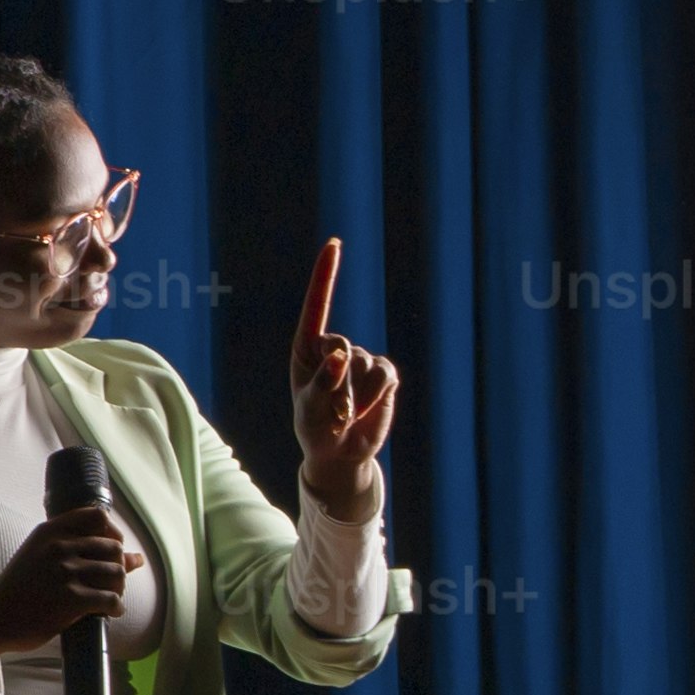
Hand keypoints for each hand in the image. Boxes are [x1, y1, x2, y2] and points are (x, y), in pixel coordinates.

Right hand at [0, 502, 141, 659]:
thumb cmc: (19, 588)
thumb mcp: (38, 555)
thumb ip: (79, 549)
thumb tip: (137, 558)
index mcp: (49, 532)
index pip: (97, 516)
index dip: (113, 532)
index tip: (111, 548)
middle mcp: (59, 548)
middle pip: (113, 547)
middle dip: (119, 566)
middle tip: (111, 582)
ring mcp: (66, 572)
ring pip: (117, 573)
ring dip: (119, 588)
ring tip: (109, 597)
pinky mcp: (72, 598)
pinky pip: (112, 599)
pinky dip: (116, 607)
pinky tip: (109, 612)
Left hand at [288, 234, 400, 519]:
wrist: (340, 451)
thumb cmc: (314, 427)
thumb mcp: (310, 409)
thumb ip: (323, 383)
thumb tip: (341, 356)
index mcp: (307, 347)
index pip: (318, 305)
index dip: (326, 274)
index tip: (334, 243)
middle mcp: (335, 348)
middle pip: (344, 349)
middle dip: (339, 383)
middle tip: (331, 410)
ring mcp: (362, 359)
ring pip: (366, 366)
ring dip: (357, 396)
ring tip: (345, 413)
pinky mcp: (385, 374)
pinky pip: (386, 377)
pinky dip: (375, 397)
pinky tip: (364, 410)